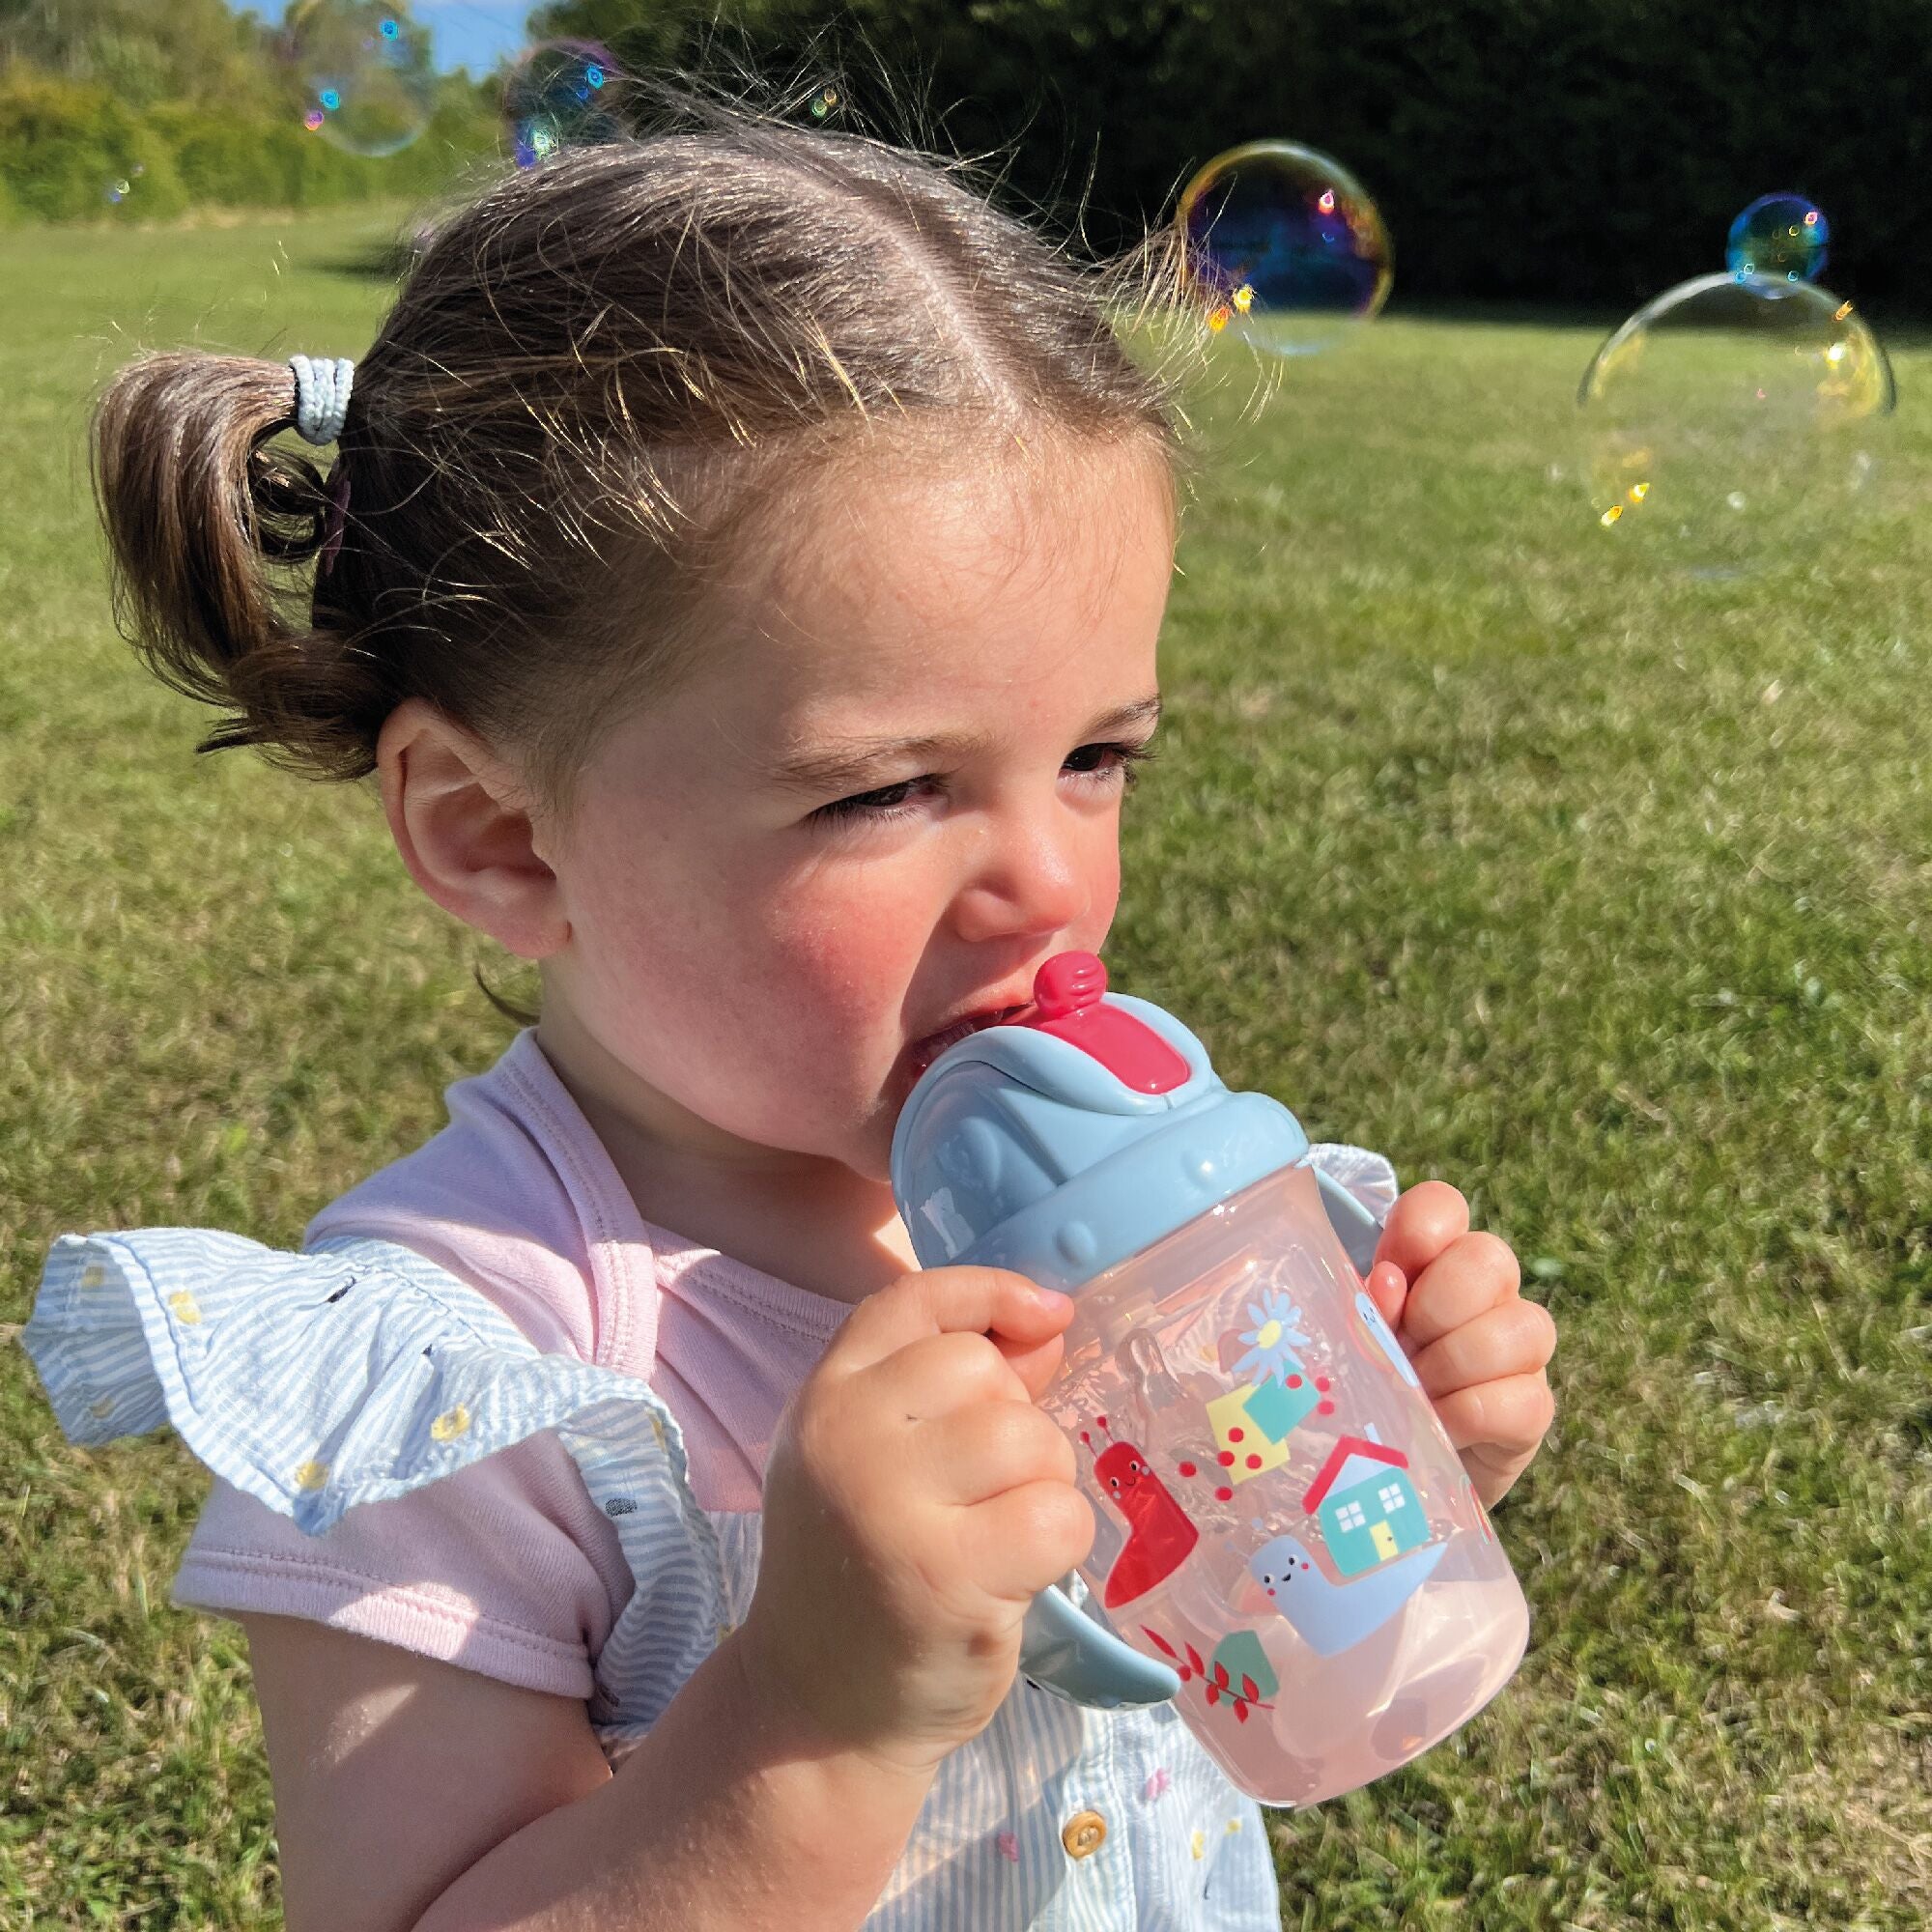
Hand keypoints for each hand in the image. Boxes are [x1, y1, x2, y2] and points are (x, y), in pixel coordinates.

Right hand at [739, 1267, 1093, 1780]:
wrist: (817, 1709)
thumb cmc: (866, 1571)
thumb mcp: (881, 1460)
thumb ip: (956, 1386)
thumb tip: (1048, 1320)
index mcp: (824, 1400)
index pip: (913, 1303)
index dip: (989, 1293)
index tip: (1045, 1314)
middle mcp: (846, 1439)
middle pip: (986, 1370)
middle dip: (1014, 1426)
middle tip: (980, 1498)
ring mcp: (891, 1505)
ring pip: (1031, 1440)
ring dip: (1041, 1488)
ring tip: (995, 1539)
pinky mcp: (948, 1575)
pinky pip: (1058, 1516)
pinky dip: (1060, 1547)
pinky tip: (1015, 1580)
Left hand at [1363, 1182, 1555, 1508]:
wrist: (1391, 1471)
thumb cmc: (1366, 1385)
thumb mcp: (1352, 1340)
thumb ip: (1364, 1306)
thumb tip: (1388, 1282)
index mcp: (1432, 1260)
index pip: (1443, 1207)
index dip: (1419, 1230)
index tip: (1390, 1272)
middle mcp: (1487, 1292)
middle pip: (1488, 1258)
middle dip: (1436, 1306)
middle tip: (1402, 1348)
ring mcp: (1519, 1348)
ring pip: (1521, 1326)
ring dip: (1453, 1364)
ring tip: (1415, 1393)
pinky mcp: (1534, 1409)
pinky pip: (1522, 1399)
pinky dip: (1469, 1415)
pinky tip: (1438, 1427)